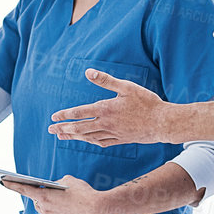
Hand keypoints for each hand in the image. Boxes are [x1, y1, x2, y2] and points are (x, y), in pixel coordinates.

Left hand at [3, 175, 108, 213]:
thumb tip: (53, 187)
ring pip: (41, 210)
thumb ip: (56, 183)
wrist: (97, 208)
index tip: (3, 180)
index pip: (23, 189)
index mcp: (44, 196)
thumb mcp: (68, 180)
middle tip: (41, 189)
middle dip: (37, 194)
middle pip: (35, 200)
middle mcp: (45, 208)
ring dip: (41, 204)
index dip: (11, 184)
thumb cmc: (83, 192)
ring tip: (46, 199)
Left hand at [49, 69, 170, 147]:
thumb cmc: (147, 102)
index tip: (54, 117)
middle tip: (51, 130)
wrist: (163, 122)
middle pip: (80, 128)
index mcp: (106, 109)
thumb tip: (88, 71)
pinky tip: (87, 141)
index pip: (80, 112)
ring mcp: (113, 133)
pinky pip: (101, 142)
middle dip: (63, 129)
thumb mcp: (126, 87)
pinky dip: (91, 142)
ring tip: (63, 136)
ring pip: (88, 137)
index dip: (65, 115)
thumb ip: (106, 80)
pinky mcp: (121, 139)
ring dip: (74, 137)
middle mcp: (106, 123)